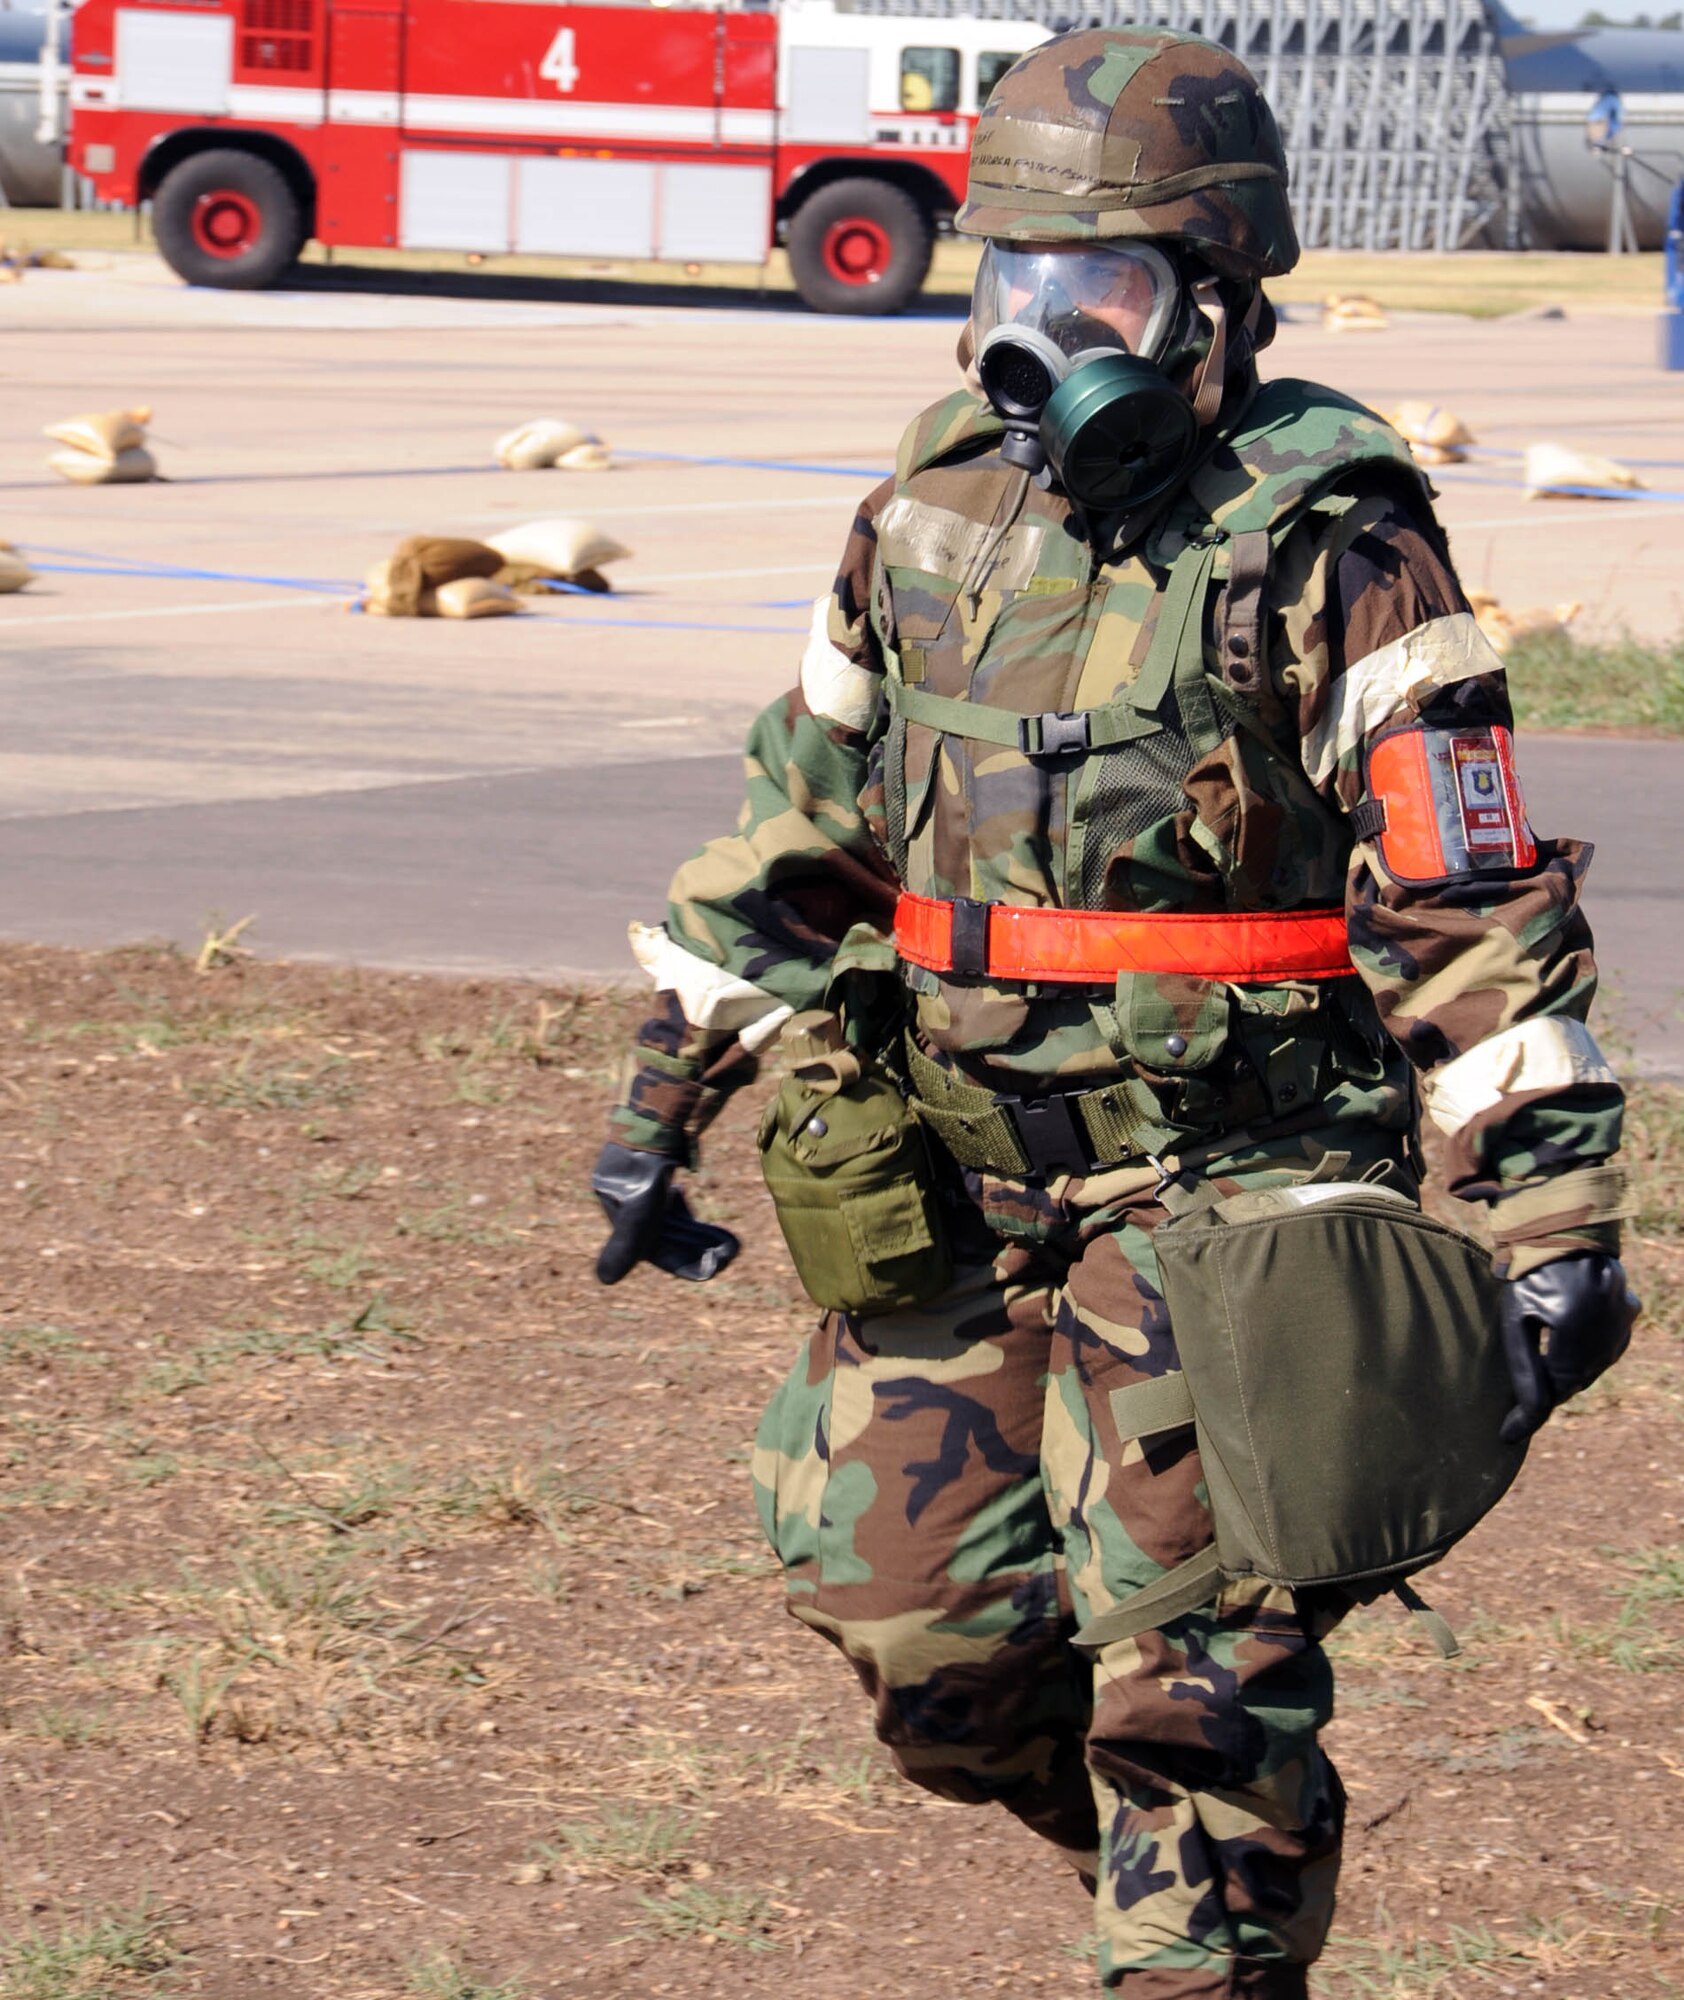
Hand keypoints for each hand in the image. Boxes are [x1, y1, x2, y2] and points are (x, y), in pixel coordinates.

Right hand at [591, 1141, 739, 1286]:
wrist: (659, 1104)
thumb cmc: (648, 1158)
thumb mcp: (639, 1206)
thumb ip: (626, 1243)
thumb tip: (605, 1279)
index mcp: (618, 1209)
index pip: (650, 1249)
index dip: (683, 1262)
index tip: (716, 1268)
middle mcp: (625, 1198)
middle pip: (665, 1236)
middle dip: (698, 1247)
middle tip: (734, 1250)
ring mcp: (639, 1182)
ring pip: (671, 1220)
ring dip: (699, 1233)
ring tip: (733, 1242)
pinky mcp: (654, 1167)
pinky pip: (670, 1200)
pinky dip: (686, 1212)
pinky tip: (702, 1214)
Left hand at [1499, 1251, 1638, 1443]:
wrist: (1561, 1228)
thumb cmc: (1527, 1271)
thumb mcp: (1515, 1317)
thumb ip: (1523, 1367)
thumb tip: (1526, 1418)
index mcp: (1576, 1329)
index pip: (1554, 1388)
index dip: (1530, 1414)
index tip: (1506, 1436)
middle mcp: (1607, 1329)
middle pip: (1574, 1380)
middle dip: (1546, 1392)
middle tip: (1517, 1410)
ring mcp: (1623, 1321)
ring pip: (1592, 1367)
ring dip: (1566, 1375)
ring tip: (1538, 1376)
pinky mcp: (1629, 1312)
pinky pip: (1606, 1348)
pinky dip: (1585, 1356)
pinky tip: (1565, 1351)